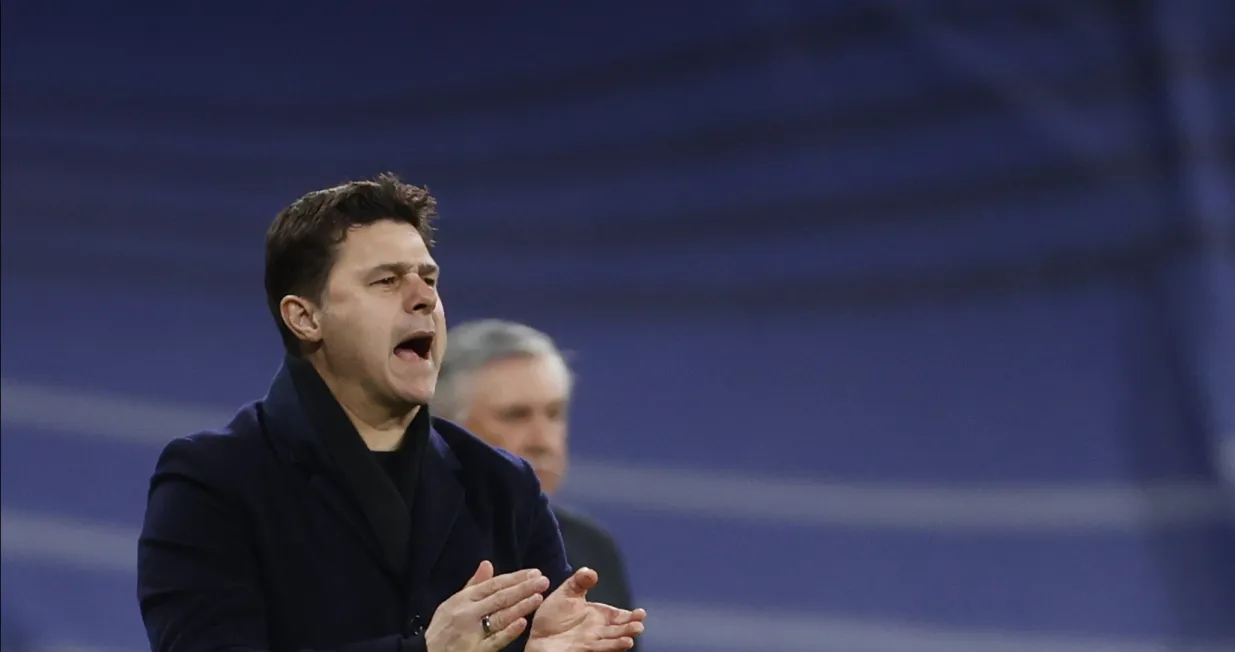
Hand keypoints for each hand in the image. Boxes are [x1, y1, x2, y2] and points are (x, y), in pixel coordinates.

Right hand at [424, 561, 550, 651]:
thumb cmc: (443, 627)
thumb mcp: (453, 602)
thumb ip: (473, 584)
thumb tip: (487, 564)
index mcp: (463, 599)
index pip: (493, 585)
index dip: (515, 578)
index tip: (534, 572)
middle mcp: (468, 613)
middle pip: (499, 598)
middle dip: (523, 588)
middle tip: (543, 581)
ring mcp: (472, 632)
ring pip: (500, 617)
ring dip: (520, 606)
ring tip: (538, 597)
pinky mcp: (476, 649)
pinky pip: (494, 640)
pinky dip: (508, 631)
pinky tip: (522, 623)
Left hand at [528, 567, 646, 651]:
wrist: (537, 637)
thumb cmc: (552, 617)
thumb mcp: (566, 594)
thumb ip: (579, 582)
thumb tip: (592, 572)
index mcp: (597, 615)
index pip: (618, 616)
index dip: (630, 615)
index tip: (641, 613)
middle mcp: (598, 630)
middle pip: (619, 629)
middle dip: (630, 627)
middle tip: (639, 624)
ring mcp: (592, 641)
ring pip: (612, 641)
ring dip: (622, 640)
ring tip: (632, 636)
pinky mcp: (584, 650)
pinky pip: (600, 649)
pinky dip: (611, 647)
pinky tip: (621, 644)